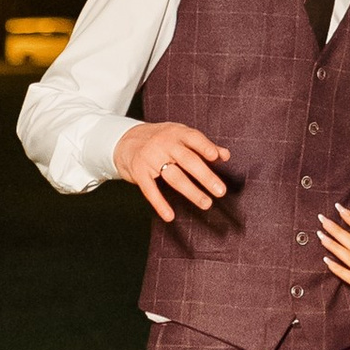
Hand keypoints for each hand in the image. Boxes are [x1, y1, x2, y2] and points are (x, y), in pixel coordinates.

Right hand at [114, 119, 231, 220]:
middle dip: (205, 176)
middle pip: (187, 160)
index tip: (216, 157)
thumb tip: (225, 155)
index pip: (194, 138)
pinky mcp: (138, 172)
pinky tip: (170, 216)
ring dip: (191, 191)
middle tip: (221, 191)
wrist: (124, 140)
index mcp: (177, 133)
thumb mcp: (180, 136)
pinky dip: (160, 204)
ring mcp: (150, 157)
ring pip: (173, 176)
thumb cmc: (161, 139)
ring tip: (206, 204)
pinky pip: (150, 190)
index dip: (205, 147)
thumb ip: (203, 145)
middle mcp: (164, 143)